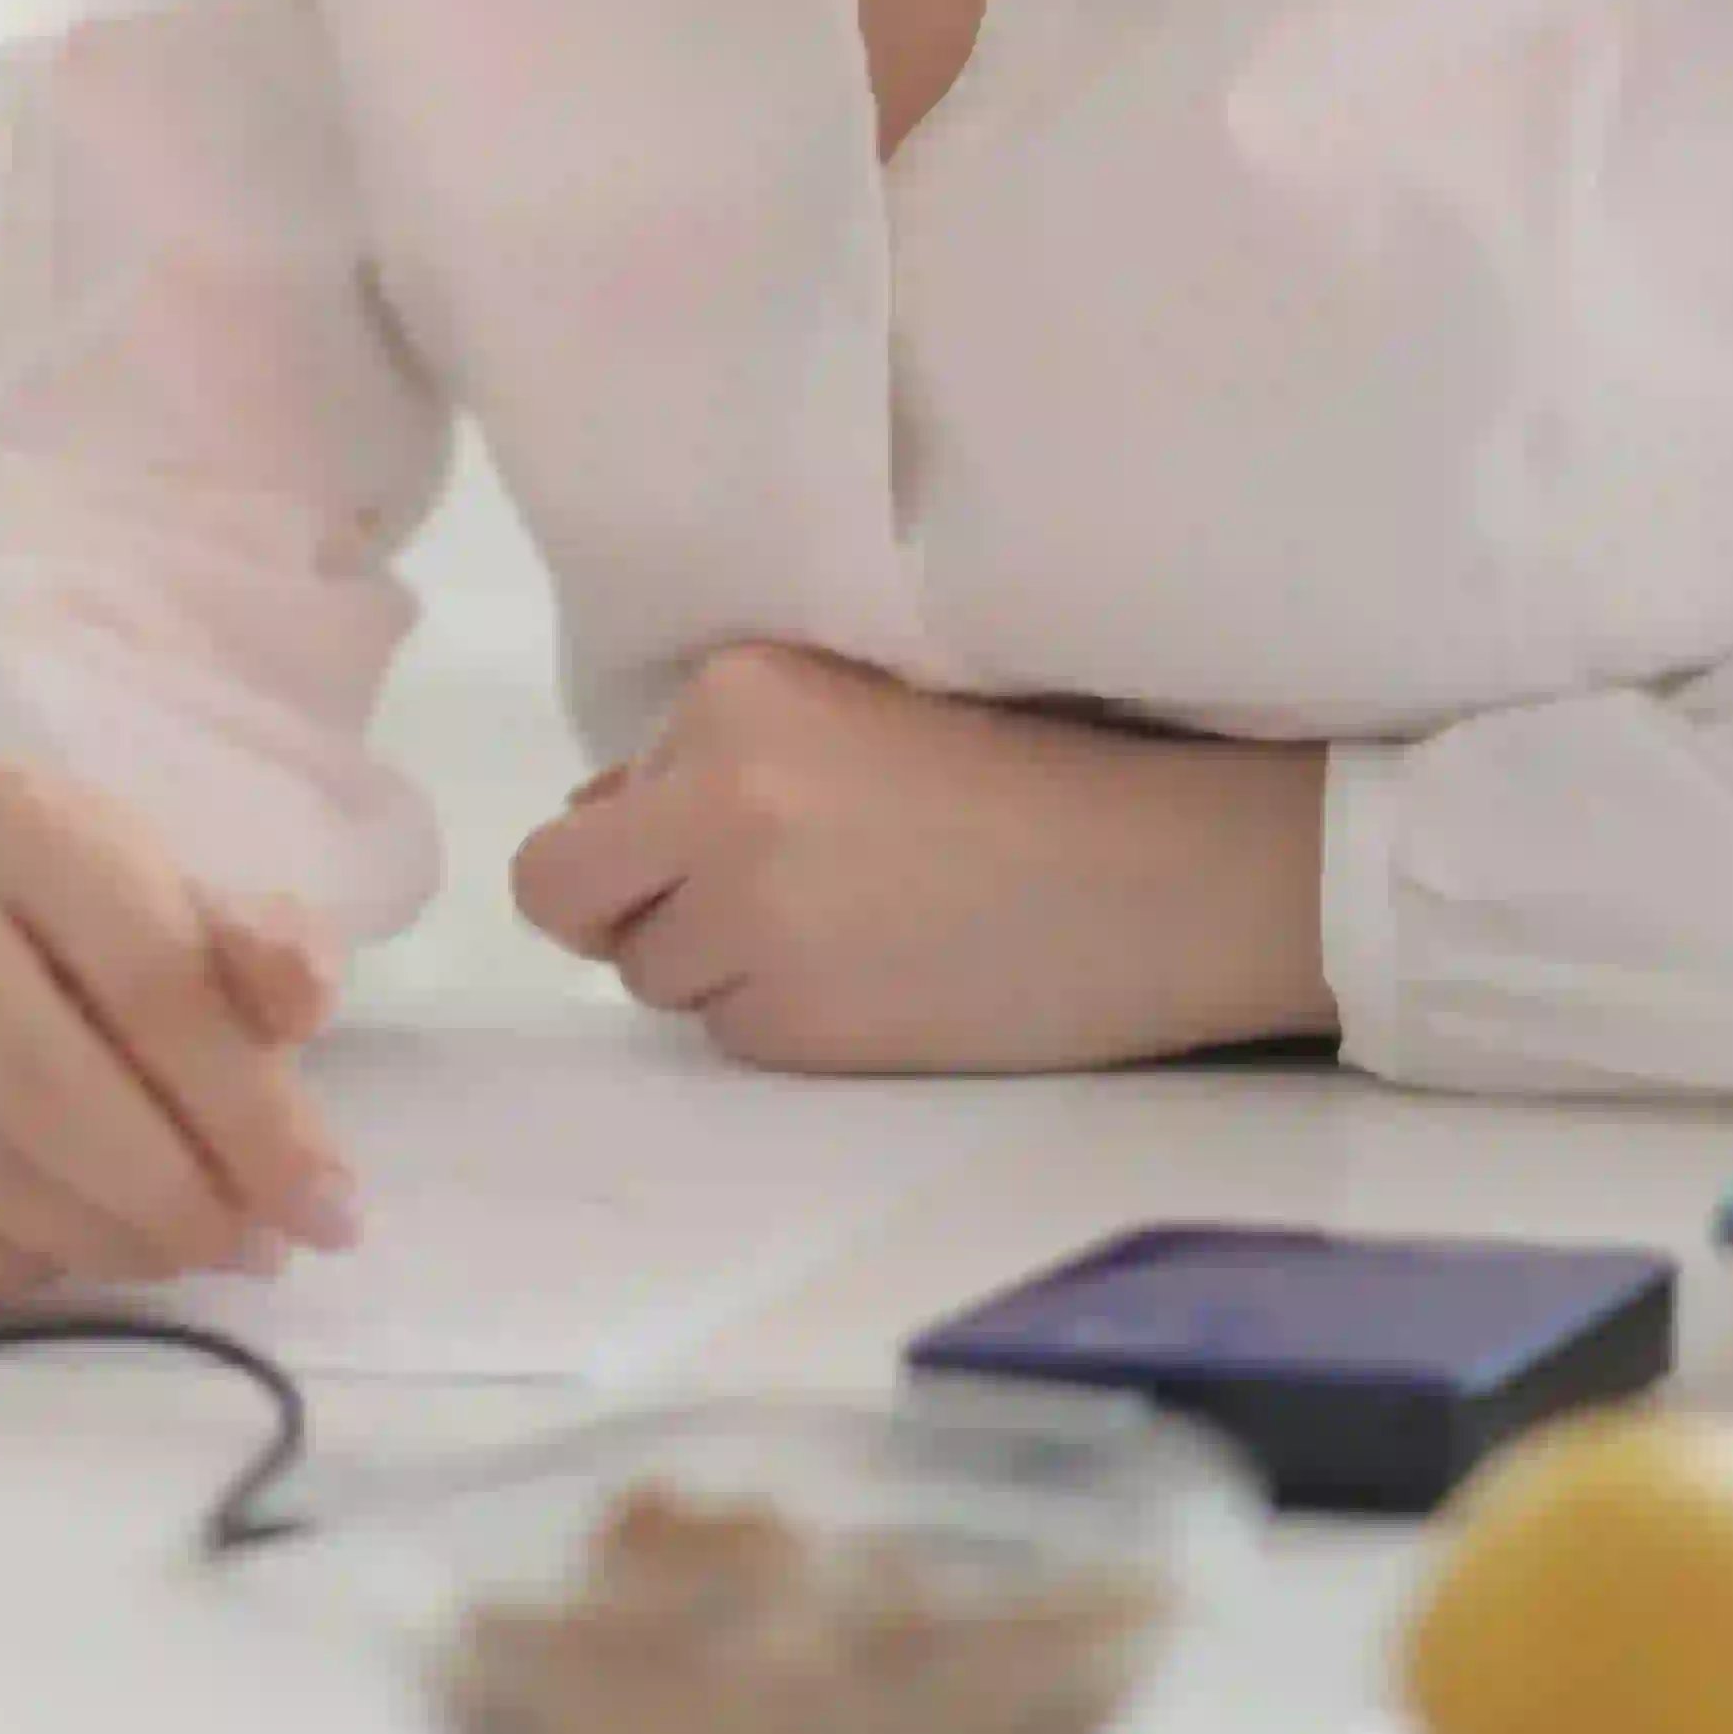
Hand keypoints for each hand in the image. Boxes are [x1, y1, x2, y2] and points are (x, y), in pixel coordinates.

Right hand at [0, 762, 362, 1306]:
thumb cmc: (99, 927)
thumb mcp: (196, 911)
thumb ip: (265, 949)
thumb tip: (301, 989)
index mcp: (16, 815)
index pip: (149, 979)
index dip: (255, 1112)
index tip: (330, 1210)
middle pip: (52, 1094)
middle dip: (178, 1198)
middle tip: (252, 1253)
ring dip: (108, 1246)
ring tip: (175, 1249)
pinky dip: (3, 1271)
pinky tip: (57, 1248)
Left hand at [509, 643, 1334, 1076]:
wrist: (1162, 875)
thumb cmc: (1029, 772)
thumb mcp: (852, 712)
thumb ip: (714, 759)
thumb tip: (593, 817)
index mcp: (731, 696)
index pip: (588, 802)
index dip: (645, 839)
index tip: (739, 840)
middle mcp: (716, 800)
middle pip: (570, 896)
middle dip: (633, 913)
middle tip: (742, 913)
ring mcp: (749, 919)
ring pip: (656, 978)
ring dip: (720, 971)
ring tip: (851, 937)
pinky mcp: (798, 1025)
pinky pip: (733, 1037)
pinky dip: (784, 1024)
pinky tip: (883, 985)